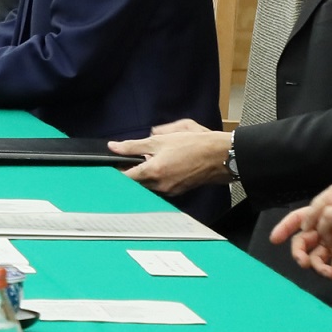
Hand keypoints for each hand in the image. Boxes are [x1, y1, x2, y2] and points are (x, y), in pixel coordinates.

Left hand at [109, 125, 230, 195]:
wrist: (220, 156)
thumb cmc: (194, 144)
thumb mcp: (161, 139)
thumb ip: (134, 145)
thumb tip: (114, 146)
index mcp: (153, 171)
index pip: (124, 177)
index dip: (115, 170)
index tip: (110, 164)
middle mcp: (160, 185)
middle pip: (135, 183)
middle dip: (130, 172)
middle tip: (129, 160)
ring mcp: (170, 190)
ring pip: (147, 186)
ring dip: (144, 176)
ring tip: (148, 161)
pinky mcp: (178, 191)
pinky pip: (160, 187)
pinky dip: (156, 178)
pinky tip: (162, 166)